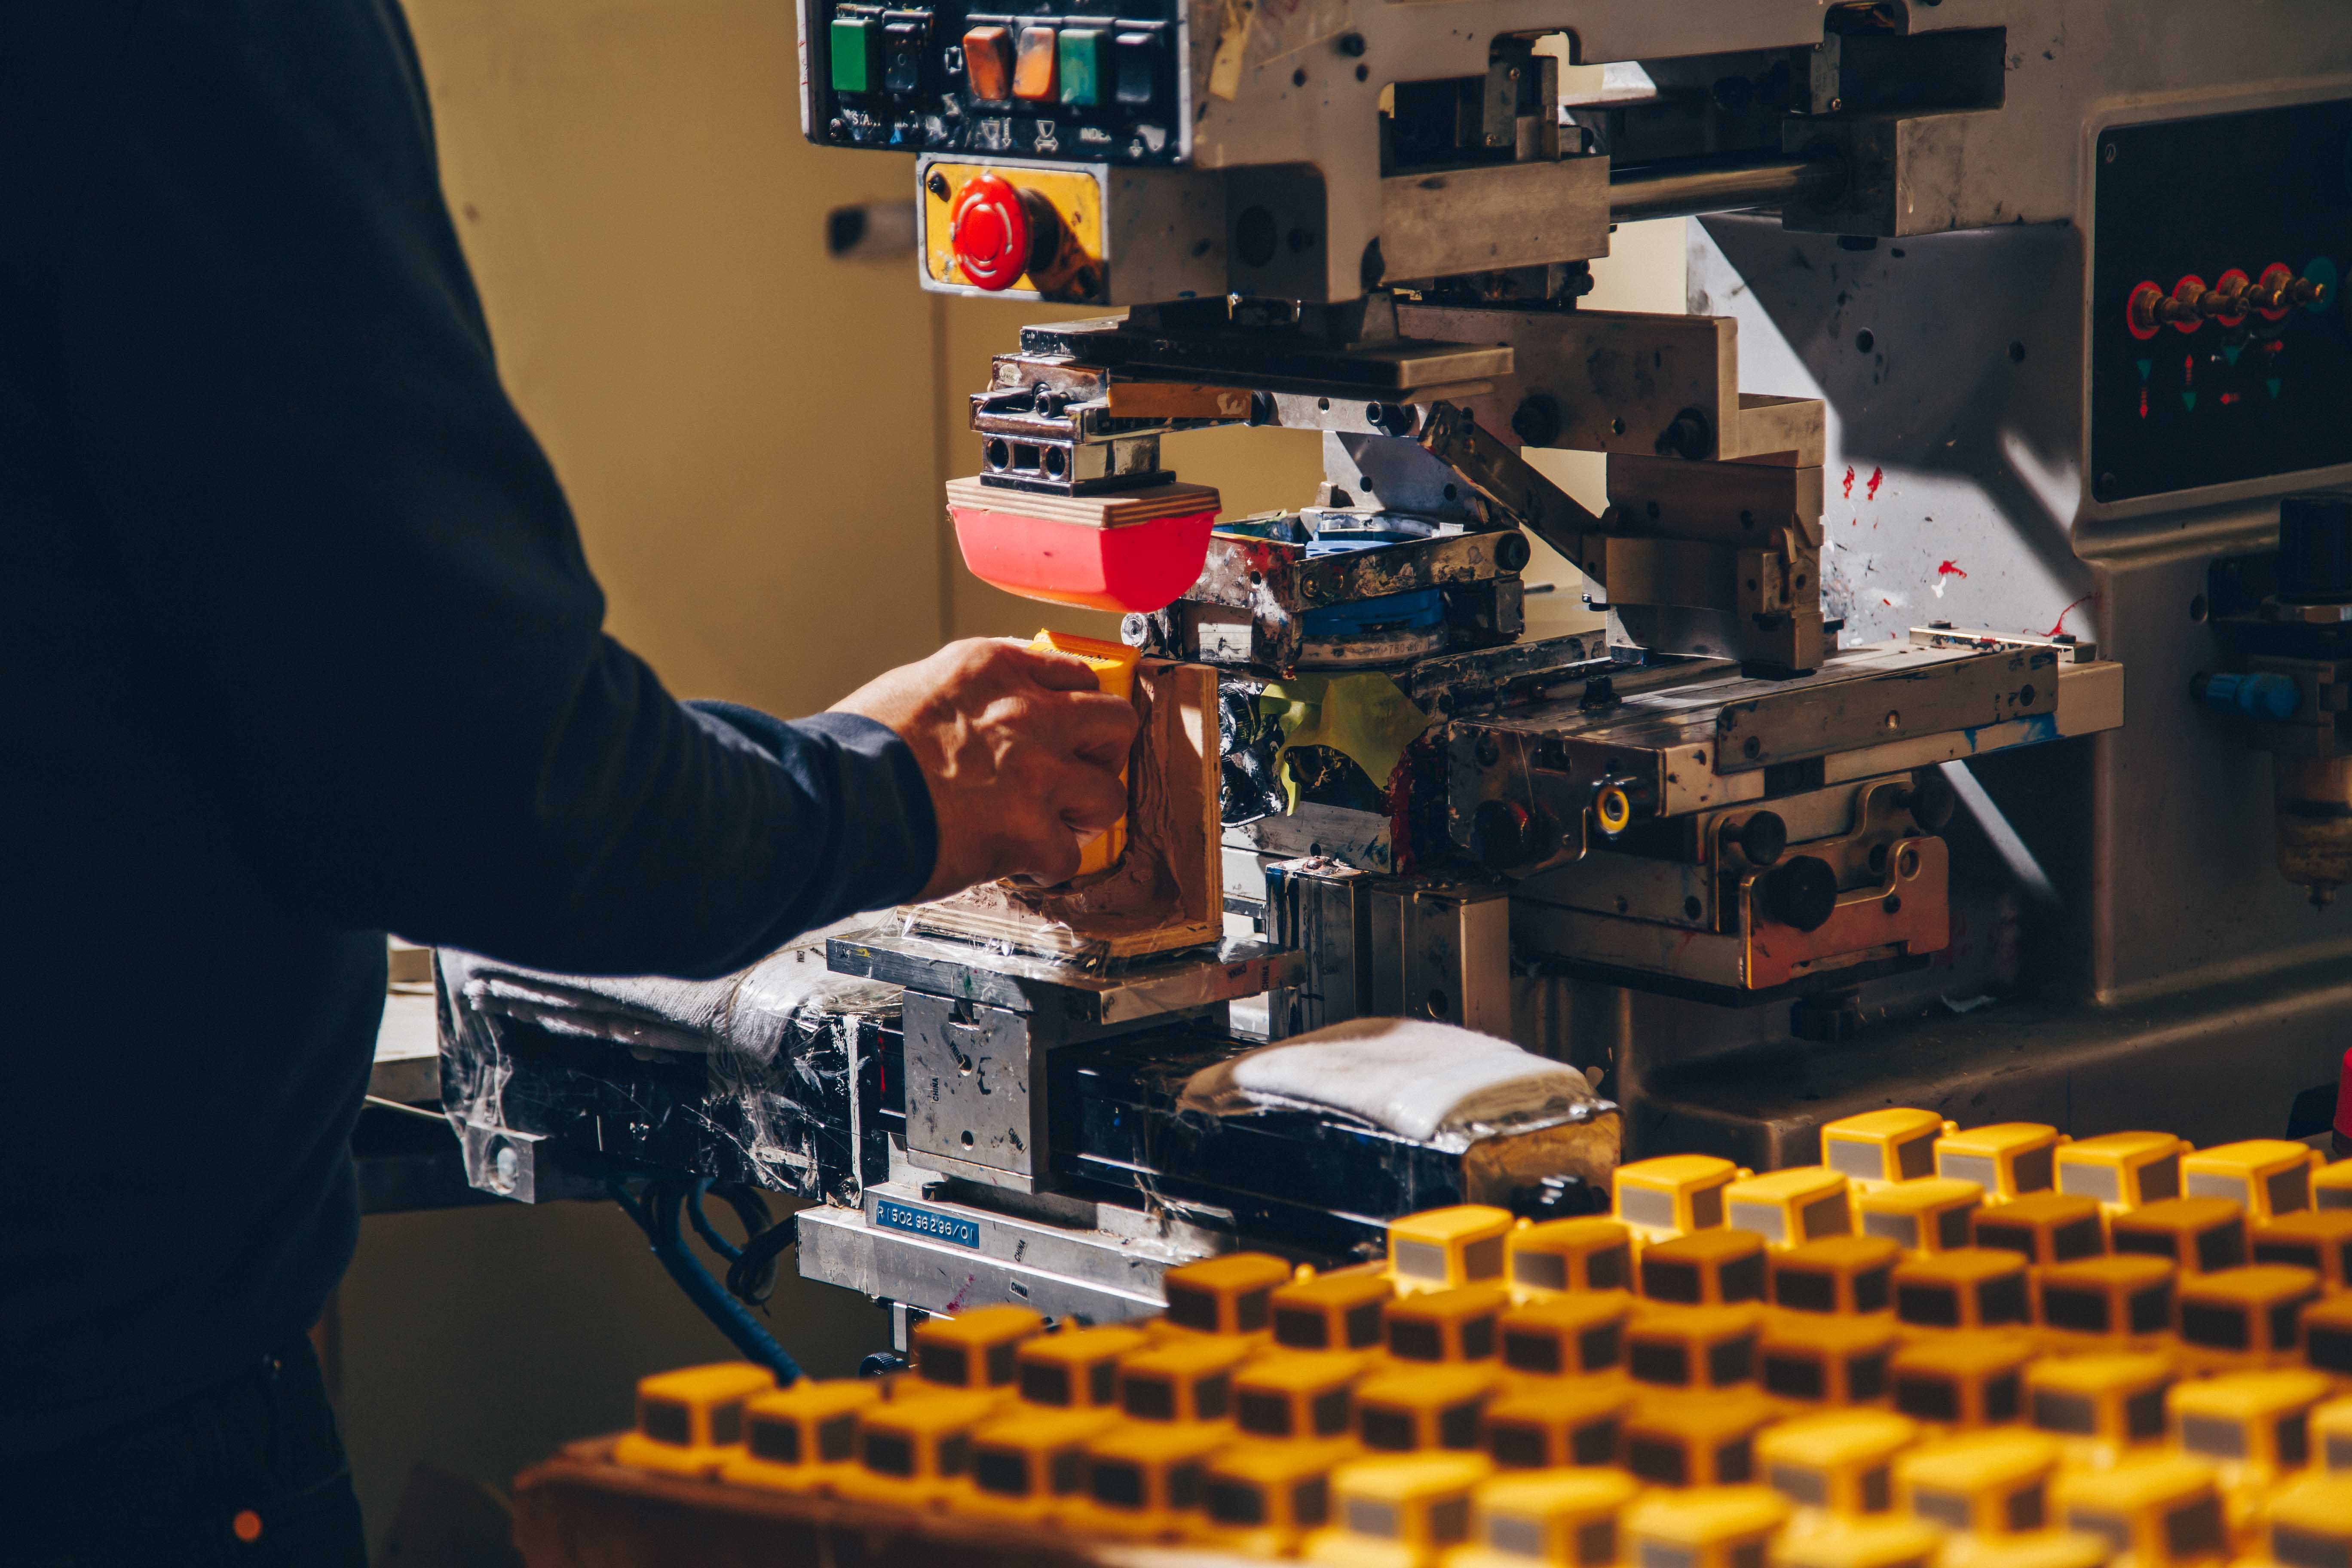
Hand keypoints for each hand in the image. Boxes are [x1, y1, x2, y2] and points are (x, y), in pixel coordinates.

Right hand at [833, 638, 1138, 897]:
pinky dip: (1048, 866)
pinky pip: (1070, 856)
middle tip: (1080, 771)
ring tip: (1060, 826)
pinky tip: (1023, 866)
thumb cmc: (857, 748)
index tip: (1067, 724)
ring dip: (1087, 814)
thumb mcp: (913, 687)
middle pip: (1115, 722)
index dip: (1073, 705)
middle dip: (1103, 751)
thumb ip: (963, 694)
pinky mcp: (1032, 833)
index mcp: (995, 669)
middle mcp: (1029, 713)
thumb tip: (973, 711)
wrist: (842, 798)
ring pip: (1110, 793)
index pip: (1072, 672)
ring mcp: (1039, 773)